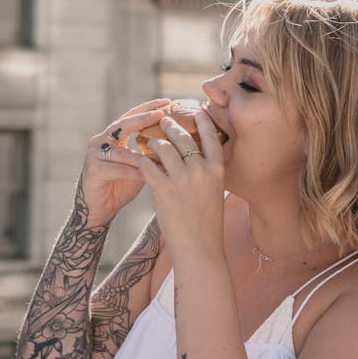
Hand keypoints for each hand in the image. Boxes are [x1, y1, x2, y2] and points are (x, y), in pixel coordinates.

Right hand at [79, 99, 170, 225]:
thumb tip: (180, 143)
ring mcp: (94, 155)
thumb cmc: (121, 186)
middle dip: (144, 118)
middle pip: (124, 124)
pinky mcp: (93, 170)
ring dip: (144, 152)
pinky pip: (117, 169)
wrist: (99, 210)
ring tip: (164, 149)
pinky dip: (134, 171)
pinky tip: (149, 172)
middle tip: (162, 114)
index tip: (168, 101)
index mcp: (113, 136)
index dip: (149, 108)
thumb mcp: (139, 165)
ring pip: (122, 150)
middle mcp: (101, 140)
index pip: (132, 116)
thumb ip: (151, 153)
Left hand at [135, 110, 225, 261]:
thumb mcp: (215, 191)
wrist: (200, 248)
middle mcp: (201, 170)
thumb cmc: (208, 222)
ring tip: (150, 141)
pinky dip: (143, 162)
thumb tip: (199, 153)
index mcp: (217, 169)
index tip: (196, 109)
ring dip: (154, 143)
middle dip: (171, 126)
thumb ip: (208, 171)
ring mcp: (182, 179)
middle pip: (183, 137)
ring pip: (163, 147)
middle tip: (164, 121)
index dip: (203, 120)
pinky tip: (141, 161)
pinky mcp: (163, 190)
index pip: (210, 135)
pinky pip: (148, 166)